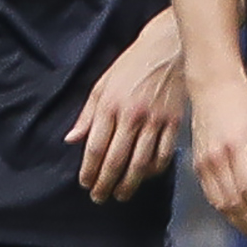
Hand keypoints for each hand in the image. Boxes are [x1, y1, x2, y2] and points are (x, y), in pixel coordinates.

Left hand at [68, 15, 185, 201]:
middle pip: (117, 159)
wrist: (167, 48)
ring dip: (130, 182)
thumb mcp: (102, 85)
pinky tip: (146, 176)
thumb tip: (72, 139)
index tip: (85, 183)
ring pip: (140, 161)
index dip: (89, 169)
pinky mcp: (174, 122)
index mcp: (110, 106)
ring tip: (121, 195)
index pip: (96, 147)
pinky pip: (164, 153)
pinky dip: (155, 169)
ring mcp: (155, 120)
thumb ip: (87, 114)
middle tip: (100, 197)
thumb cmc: (131, 65)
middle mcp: (132, 116)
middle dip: (106, 182)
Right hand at [188, 70, 246, 246]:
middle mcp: (215, 160)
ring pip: (220, 203)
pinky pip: (211, 196)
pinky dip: (225, 211)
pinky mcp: (196, 166)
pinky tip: (239, 219)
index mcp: (235, 148)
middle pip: (234, 202)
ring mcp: (203, 164)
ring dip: (239, 223)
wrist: (212, 86)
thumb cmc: (246, 103)